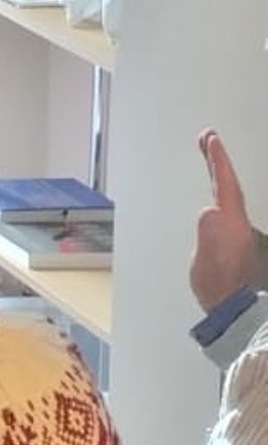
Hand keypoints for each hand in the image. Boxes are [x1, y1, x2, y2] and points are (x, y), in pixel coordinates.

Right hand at [194, 129, 259, 310]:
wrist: (229, 305)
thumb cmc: (218, 284)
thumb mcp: (210, 260)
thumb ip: (210, 235)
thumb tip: (210, 211)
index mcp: (231, 222)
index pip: (225, 185)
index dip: (218, 161)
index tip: (211, 139)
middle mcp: (235, 222)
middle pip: (228, 185)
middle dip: (218, 161)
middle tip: (209, 139)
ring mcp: (234, 230)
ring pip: (228, 192)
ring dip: (219, 173)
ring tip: (211, 157)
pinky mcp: (228, 238)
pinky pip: (224, 203)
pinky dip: (219, 189)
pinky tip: (214, 192)